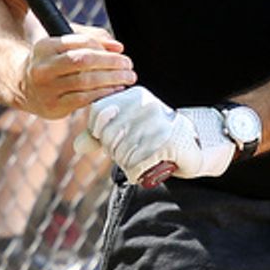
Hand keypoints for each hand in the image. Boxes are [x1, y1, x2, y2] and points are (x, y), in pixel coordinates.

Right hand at [18, 29, 134, 119]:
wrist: (23, 86)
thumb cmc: (52, 62)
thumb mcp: (64, 44)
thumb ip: (92, 39)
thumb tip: (118, 48)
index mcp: (46, 46)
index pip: (81, 42)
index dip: (104, 48)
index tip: (121, 54)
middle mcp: (43, 67)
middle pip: (83, 61)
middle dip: (111, 63)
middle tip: (129, 66)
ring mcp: (47, 89)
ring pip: (85, 82)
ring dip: (111, 80)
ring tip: (127, 78)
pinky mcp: (53, 107)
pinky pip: (83, 100)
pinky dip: (102, 94)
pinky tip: (115, 91)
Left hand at [85, 88, 234, 183]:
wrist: (192, 147)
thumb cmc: (154, 138)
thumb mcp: (126, 131)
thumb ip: (99, 136)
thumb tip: (78, 146)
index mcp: (133, 96)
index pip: (97, 112)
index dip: (99, 132)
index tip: (113, 139)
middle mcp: (145, 105)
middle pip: (108, 136)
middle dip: (116, 151)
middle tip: (133, 152)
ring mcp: (156, 122)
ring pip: (121, 153)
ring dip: (128, 164)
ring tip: (142, 160)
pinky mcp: (166, 142)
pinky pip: (136, 165)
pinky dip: (137, 173)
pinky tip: (146, 169)